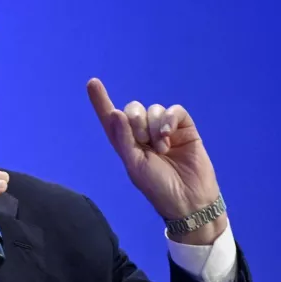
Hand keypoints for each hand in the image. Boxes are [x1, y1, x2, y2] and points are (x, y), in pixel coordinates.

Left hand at [86, 78, 226, 243]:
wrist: (188, 199)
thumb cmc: (157, 186)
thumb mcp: (134, 165)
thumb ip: (123, 139)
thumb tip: (116, 112)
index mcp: (126, 144)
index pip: (111, 119)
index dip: (101, 101)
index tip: (92, 82)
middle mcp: (143, 134)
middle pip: (132, 109)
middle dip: (135, 120)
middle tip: (143, 142)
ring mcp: (164, 129)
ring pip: (154, 109)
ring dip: (155, 127)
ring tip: (162, 149)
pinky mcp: (184, 128)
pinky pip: (174, 111)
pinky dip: (169, 120)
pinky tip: (169, 136)